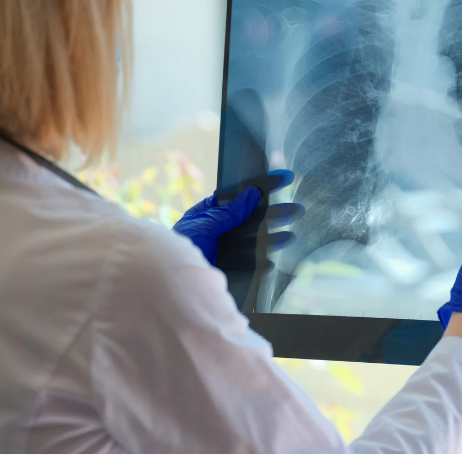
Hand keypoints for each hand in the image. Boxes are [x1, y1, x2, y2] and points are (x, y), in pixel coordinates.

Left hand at [173, 170, 302, 265]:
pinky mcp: (224, 269)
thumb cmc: (178, 247)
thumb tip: (252, 194)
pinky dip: (259, 263)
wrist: (164, 284)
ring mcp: (222, 249)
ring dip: (272, 238)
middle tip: (297, 209)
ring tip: (291, 237)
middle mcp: (217, 229)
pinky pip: (247, 264)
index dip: (261, 186)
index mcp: (208, 212)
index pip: (239, 194)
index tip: (283, 177)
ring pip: (253, 241)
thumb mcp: (204, 225)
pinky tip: (271, 262)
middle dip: (274, 214)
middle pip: (251, 218)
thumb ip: (228, 212)